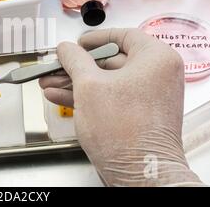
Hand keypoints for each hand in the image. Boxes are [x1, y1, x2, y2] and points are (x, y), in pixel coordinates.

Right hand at [40, 28, 203, 186]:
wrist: (139, 172)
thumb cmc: (125, 131)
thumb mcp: (89, 85)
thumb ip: (75, 60)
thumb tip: (66, 48)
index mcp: (156, 58)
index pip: (123, 35)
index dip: (95, 38)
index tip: (78, 42)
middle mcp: (158, 75)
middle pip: (111, 60)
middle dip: (77, 66)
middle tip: (57, 66)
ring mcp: (150, 96)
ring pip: (107, 81)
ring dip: (77, 82)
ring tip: (51, 83)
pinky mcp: (141, 114)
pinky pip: (112, 97)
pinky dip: (88, 96)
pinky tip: (61, 97)